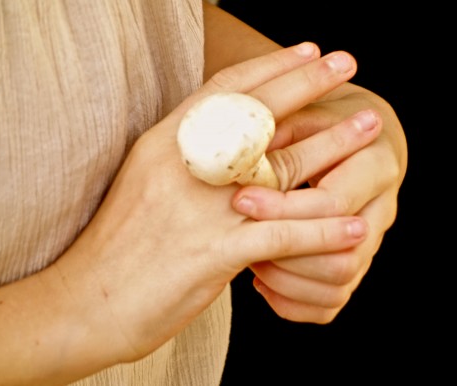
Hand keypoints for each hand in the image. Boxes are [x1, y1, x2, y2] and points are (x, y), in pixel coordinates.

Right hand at [53, 42, 379, 363]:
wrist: (85, 300)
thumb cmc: (118, 244)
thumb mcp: (146, 183)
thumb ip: (187, 161)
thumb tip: (227, 146)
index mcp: (166, 143)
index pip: (224, 91)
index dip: (269, 67)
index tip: (306, 52)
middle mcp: (186, 165)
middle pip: (260, 115)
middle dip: (309, 86)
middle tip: (348, 63)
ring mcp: (202, 208)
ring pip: (282, 168)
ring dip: (334, 146)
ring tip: (371, 130)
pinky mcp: (215, 253)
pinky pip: (283, 237)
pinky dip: (323, 232)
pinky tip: (356, 225)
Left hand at [231, 76, 406, 323]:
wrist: (354, 140)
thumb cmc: (321, 122)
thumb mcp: (303, 114)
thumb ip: (278, 130)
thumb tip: (236, 147)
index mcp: (377, 165)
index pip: (333, 203)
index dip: (283, 208)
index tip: (240, 200)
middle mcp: (383, 210)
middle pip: (343, 256)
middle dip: (286, 254)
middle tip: (243, 239)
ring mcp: (372, 242)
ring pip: (339, 286)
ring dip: (288, 282)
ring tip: (251, 259)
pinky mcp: (356, 263)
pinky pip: (331, 302)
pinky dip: (293, 302)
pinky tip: (262, 280)